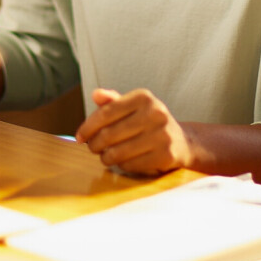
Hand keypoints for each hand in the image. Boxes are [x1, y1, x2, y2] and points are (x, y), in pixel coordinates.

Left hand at [74, 88, 192, 175]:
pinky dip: (121, 165)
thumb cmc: (148, 123)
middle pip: (109, 134)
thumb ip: (112, 101)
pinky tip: (122, 161)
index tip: (80, 136)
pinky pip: (130, 165)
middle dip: (94, 144)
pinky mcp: (166, 155)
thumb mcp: (133, 107)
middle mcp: (155, 113)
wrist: (181, 142)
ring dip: (105, 157)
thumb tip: (96, 94)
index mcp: (144, 97)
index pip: (105, 113)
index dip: (88, 127)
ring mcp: (162, 135)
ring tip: (105, 156)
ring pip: (118, 152)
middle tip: (92, 148)